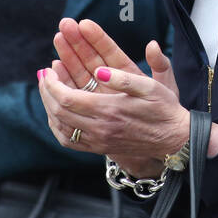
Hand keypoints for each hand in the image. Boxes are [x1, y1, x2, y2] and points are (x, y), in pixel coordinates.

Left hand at [38, 60, 187, 171]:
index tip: (49, 69)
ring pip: (61, 126)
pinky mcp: (100, 148)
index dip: (53, 83)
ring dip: (48, 106)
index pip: (67, 98)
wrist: (174, 139)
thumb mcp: (151, 87)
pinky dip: (57, 125)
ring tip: (46, 89)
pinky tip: (55, 112)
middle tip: (43, 74)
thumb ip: (124, 78)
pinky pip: (69, 140)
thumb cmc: (164, 109)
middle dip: (46, 91)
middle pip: (59, 112)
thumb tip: (100, 71)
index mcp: (110, 110)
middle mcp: (100, 129)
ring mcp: (98, 141)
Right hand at [51, 17, 177, 100]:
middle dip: (76, 42)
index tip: (84, 23)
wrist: (157, 138)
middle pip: (89, 58)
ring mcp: (98, 94)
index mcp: (128, 72)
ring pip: (78, 73)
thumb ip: (160, 65)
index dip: (98, 37)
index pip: (109, 51)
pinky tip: (56, 67)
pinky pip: (74, 93)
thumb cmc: (162, 109)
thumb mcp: (166, 86)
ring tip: (58, 39)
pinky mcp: (90, 108)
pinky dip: (65, 80)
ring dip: (67, 56)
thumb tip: (154, 45)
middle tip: (64, 25)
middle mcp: (110, 81)